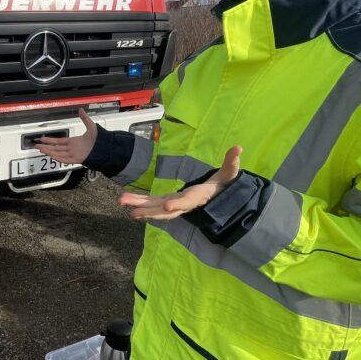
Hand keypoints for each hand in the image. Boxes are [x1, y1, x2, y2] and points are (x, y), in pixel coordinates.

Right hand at [34, 109, 96, 164]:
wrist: (105, 148)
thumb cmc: (99, 139)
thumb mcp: (91, 126)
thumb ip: (85, 118)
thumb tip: (81, 109)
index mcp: (73, 142)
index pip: (59, 142)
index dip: (50, 140)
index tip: (42, 139)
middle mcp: (72, 149)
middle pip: (56, 148)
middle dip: (46, 147)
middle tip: (36, 145)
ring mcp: (73, 155)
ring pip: (58, 153)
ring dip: (49, 151)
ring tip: (40, 149)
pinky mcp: (77, 160)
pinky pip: (65, 160)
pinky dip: (58, 158)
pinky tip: (51, 155)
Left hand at [119, 146, 241, 220]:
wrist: (219, 198)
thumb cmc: (224, 186)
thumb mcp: (230, 174)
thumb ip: (232, 163)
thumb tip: (238, 148)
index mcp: (199, 196)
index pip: (188, 202)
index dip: (178, 204)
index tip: (166, 206)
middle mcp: (185, 204)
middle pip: (165, 209)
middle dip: (149, 210)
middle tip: (132, 211)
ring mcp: (175, 204)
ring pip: (156, 208)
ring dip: (140, 206)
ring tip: (122, 202)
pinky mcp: (169, 202)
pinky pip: (154, 204)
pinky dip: (141, 204)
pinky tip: (127, 203)